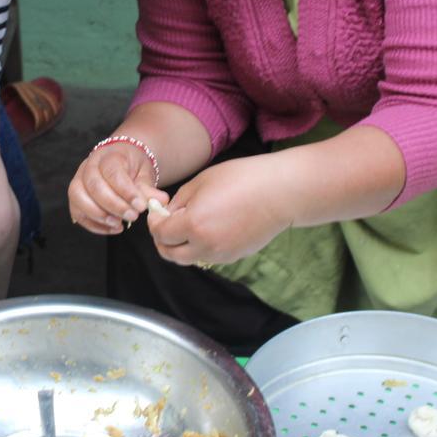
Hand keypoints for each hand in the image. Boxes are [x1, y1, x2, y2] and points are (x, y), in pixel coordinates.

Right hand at [67, 140, 163, 234]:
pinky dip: (93, 224)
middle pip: (94, 185)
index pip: (113, 173)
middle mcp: (89, 166)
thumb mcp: (144, 173)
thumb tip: (160, 201)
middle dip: (114, 205)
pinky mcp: (75, 197)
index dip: (126, 192)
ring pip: (78, 197)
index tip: (141, 206)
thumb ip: (149, 188)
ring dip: (99, 215)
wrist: (121, 162)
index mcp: (108, 156)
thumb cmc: (132, 167)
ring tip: (119, 224)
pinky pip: (77, 212)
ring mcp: (78, 180)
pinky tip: (112, 228)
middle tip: (133, 216)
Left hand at [150, 154, 291, 265]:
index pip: (160, 234)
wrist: (281, 192)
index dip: (154, 223)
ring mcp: (221, 254)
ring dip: (181, 246)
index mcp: (193, 225)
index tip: (157, 213)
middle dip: (162, 240)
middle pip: (170, 254)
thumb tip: (167, 214)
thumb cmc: (242, 179)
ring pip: (189, 258)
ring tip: (187, 225)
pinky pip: (207, 256)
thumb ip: (179, 202)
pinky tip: (208, 228)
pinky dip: (200, 247)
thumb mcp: (201, 182)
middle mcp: (205, 245)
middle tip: (165, 224)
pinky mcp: (235, 256)